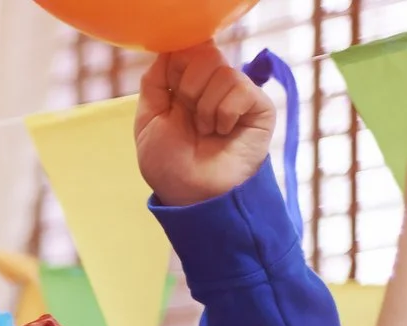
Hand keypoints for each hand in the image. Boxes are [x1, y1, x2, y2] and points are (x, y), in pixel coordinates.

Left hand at [136, 44, 274, 206]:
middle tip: (188, 119)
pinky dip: (224, 114)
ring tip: (206, 132)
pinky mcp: (258, 105)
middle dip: (188, 89)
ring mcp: (238, 94)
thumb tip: (169, 49)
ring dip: (205, 109)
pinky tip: (223, 132)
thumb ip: (154, 82)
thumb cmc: (169, 163)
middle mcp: (214, 85)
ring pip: (222, 72)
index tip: (172, 95)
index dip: (176, 68)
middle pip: (204, 54)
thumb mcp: (148, 120)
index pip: (186, 50)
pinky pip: (240, 89)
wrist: (193, 194)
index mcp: (187, 85)